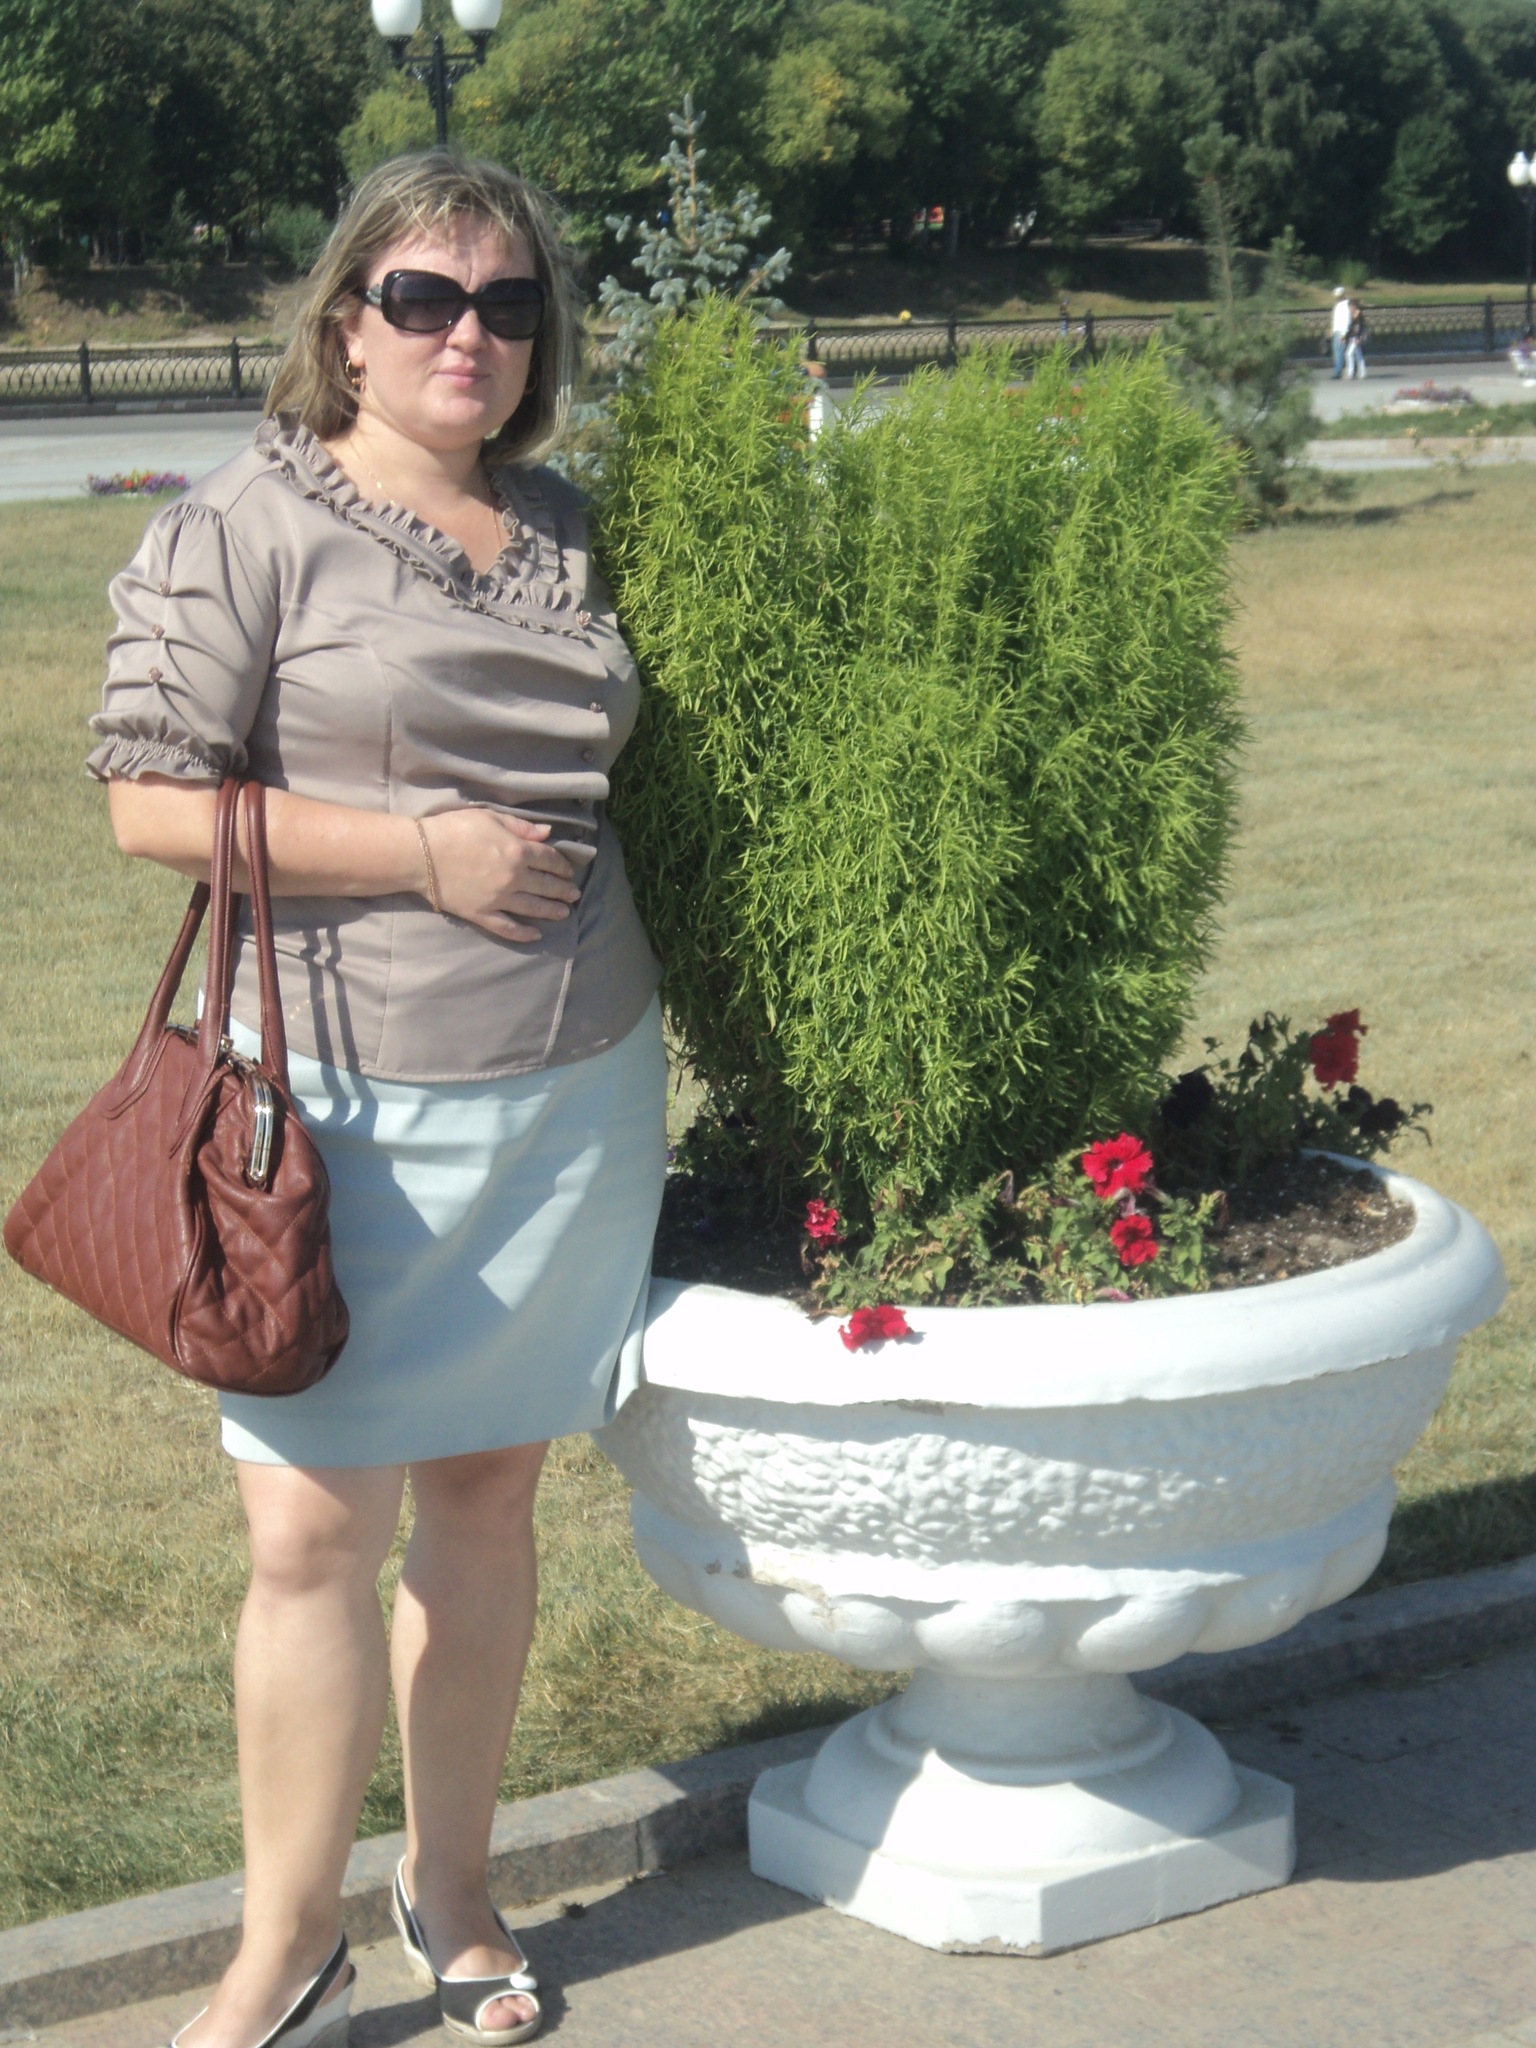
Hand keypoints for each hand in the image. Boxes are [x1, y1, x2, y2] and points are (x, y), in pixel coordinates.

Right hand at [419, 809, 578, 942]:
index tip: (568, 871)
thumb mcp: (490, 818)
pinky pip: (507, 928)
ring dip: (552, 911)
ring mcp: (499, 899)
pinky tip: (535, 935)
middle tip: (574, 894)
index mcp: (518, 851)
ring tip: (564, 913)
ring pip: (533, 908)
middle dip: (563, 890)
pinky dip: (523, 934)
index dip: (562, 866)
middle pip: (547, 886)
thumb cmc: (454, 829)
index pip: (550, 860)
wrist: (420, 854)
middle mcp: (514, 878)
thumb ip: (521, 827)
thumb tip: (548, 833)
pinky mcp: (482, 914)